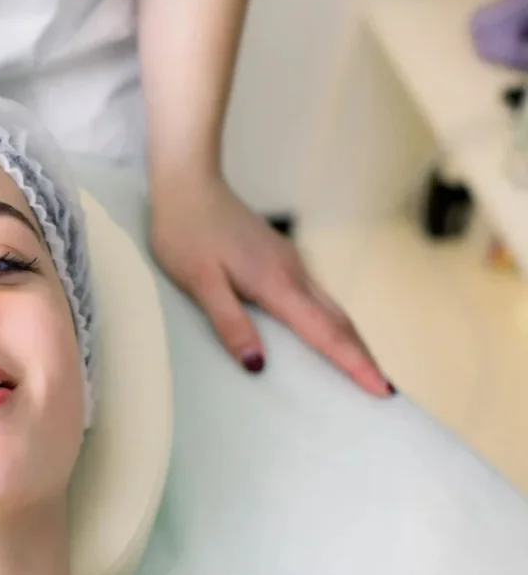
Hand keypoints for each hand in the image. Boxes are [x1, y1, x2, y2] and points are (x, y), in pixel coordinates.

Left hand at [149, 176, 392, 396]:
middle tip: (386, 390)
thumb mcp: (200, 283)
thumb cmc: (187, 233)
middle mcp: (293, 273)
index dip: (354, 363)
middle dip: (364, 356)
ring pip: (332, 307)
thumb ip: (230, 323)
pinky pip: (317, 296)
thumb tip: (257, 365)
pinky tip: (330, 332)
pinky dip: (333, 321)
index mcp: (277, 283)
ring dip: (352, 339)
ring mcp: (290, 263)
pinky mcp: (281, 258)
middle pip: (340, 321)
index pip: (325, 332)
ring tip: (367, 369)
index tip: (382, 390)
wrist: (187, 184)